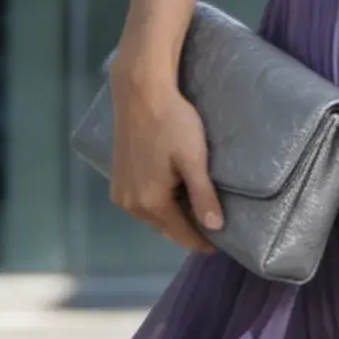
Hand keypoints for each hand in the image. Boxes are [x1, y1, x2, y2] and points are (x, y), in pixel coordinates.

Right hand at [107, 68, 225, 252]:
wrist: (141, 93)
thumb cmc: (172, 123)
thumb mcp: (194, 160)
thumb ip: (203, 196)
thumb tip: (215, 228)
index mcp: (151, 202)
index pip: (181, 234)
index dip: (202, 242)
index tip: (221, 245)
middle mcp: (131, 204)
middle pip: (165, 228)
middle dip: (188, 231)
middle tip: (212, 228)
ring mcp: (120, 192)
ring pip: (152, 217)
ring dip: (172, 218)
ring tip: (196, 212)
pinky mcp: (117, 179)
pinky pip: (141, 204)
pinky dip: (158, 206)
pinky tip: (173, 196)